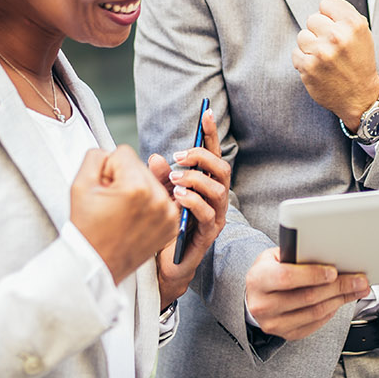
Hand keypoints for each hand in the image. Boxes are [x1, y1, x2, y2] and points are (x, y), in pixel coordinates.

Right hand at [70, 145, 178, 283]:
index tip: (103, 191)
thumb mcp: (79, 184)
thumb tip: (114, 152)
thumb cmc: (86, 226)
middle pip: (140, 167)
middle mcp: (158, 199)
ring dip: (138, 191)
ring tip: (123, 213)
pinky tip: (134, 220)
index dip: (108, 170)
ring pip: (152, 182)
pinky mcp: (172, 225)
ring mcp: (168, 214)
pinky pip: (161, 199)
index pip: (123, 153)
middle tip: (112, 204)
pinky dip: (149, 206)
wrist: (95, 264)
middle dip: (124, 179)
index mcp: (136, 187)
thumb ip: (96, 156)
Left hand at [152, 108, 230, 307]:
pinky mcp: (208, 234)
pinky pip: (208, 213)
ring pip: (218, 190)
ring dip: (196, 179)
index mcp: (204, 185)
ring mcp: (215, 216)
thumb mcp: (157, 195)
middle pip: (222, 170)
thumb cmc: (163, 226)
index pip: (212, 155)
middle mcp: (214, 198)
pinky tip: (177, 197)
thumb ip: (158, 177)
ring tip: (174, 180)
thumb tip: (156, 158)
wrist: (163, 263)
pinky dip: (194, 201)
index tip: (205, 114)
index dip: (210, 134)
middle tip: (178, 157)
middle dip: (202, 158)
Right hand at [245, 247, 369, 340]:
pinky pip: (315, 324)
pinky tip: (340, 300)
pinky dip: (331, 311)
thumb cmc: (268, 272)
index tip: (334, 271)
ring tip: (356, 289)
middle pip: (307, 297)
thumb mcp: (274, 257)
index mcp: (258, 279)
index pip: (287, 277)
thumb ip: (296, 256)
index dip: (313, 274)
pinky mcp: (286, 334)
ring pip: (315, 312)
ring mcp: (274, 323)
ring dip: (340, 300)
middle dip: (338, 287)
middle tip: (358, 279)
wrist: (254, 297)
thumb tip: (329, 255)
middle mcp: (263, 304)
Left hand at [292, 0, 378, 128]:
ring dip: (310, 46)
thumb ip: (344, 15)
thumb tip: (323, 6)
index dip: (329, 16)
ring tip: (325, 58)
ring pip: (302, 36)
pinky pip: (296, 53)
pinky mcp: (308, 67)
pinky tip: (319, 68)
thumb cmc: (360, 63)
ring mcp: (321, 52)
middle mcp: (337, 36)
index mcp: (353, 24)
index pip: (326, 4)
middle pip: (312, 19)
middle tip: (331, 46)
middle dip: (320, 31)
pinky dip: (304, 61)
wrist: (360, 96)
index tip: (335, 27)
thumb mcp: (363, 34)